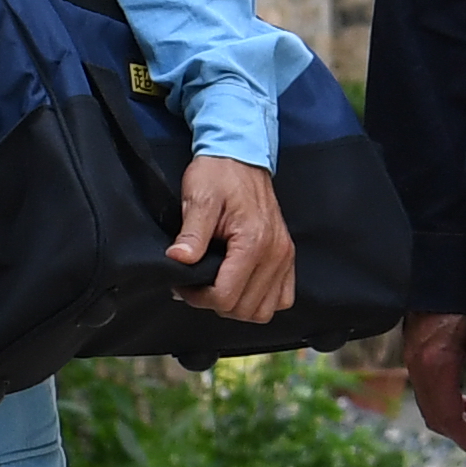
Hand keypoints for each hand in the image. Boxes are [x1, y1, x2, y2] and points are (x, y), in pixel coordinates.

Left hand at [170, 154, 294, 323]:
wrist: (240, 155)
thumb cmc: (218, 174)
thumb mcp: (198, 198)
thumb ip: (191, 234)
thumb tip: (178, 260)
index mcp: (253, 241)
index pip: (226, 296)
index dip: (198, 297)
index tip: (182, 283)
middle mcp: (275, 253)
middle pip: (244, 309)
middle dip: (214, 303)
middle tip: (195, 285)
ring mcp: (284, 256)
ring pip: (264, 310)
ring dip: (238, 306)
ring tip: (217, 286)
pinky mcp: (287, 256)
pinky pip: (281, 297)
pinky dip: (260, 299)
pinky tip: (240, 285)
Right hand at [406, 309, 465, 448]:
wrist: (438, 276)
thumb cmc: (462, 301)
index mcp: (435, 364)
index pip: (448, 417)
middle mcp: (418, 368)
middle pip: (435, 418)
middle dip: (459, 433)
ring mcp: (412, 363)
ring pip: (429, 408)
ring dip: (452, 419)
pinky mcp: (412, 358)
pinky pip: (426, 393)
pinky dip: (444, 404)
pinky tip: (464, 401)